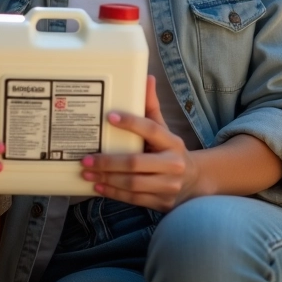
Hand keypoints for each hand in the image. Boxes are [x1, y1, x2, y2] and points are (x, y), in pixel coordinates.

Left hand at [81, 76, 200, 210]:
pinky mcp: (162, 203)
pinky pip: (133, 198)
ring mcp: (168, 186)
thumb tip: (147, 78)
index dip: (131, 123)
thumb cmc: (171, 152)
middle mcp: (173, 164)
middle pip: (136, 162)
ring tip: (87, 172)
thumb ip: (152, 108)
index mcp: (173, 143)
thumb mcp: (165, 131)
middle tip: (86, 158)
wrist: (194, 183)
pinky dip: (113, 192)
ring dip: (106, 178)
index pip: (152, 129)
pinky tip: (98, 186)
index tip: (109, 117)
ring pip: (132, 183)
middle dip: (108, 161)